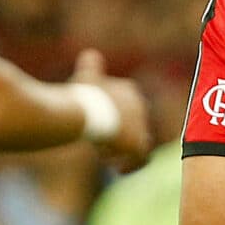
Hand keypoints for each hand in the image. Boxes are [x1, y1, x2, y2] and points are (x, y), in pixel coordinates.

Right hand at [72, 49, 154, 169]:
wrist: (86, 112)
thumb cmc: (81, 96)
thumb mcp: (86, 77)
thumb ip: (90, 66)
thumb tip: (91, 54)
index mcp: (129, 90)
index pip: (128, 108)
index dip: (115, 120)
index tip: (98, 128)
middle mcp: (140, 106)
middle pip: (133, 127)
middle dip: (119, 137)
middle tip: (100, 145)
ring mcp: (141, 125)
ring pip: (138, 144)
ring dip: (123, 152)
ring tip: (106, 156)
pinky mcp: (139, 144)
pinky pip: (143, 159)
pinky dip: (130, 165)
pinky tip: (118, 170)